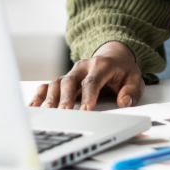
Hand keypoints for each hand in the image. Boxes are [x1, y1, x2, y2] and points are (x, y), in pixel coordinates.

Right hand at [28, 41, 144, 110]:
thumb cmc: (123, 71)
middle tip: (62, 113)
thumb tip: (124, 102)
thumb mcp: (135, 78)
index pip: (93, 81)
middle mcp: (83, 67)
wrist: (114, 57)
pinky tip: (33, 107)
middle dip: (66, 97)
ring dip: (51, 98)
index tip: (85, 111)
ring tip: (47, 112)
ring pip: (57, 82)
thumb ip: (132, 91)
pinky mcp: (64, 79)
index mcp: (102, 65)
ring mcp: (71, 73)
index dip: (88, 95)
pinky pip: (48, 85)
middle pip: (70, 80)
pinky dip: (40, 95)